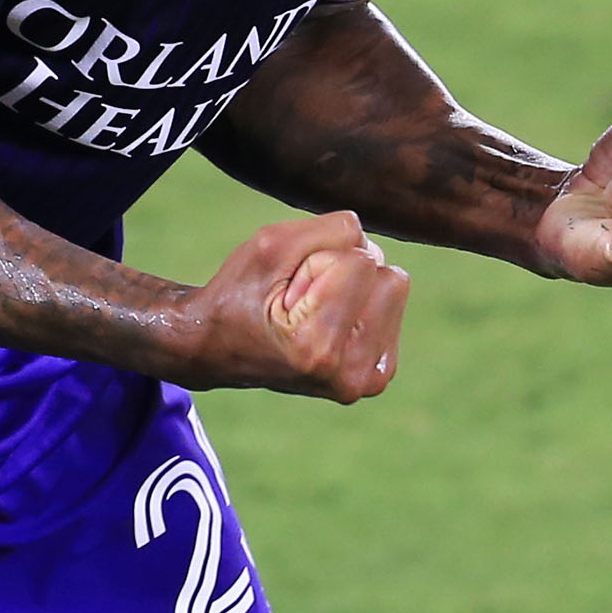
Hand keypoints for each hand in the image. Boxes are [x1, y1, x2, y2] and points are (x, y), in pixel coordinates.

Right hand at [177, 212, 409, 400]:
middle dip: (345, 273)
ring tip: (312, 312)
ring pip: (394, 288)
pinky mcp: (376, 376)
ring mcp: (366, 382)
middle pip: (390, 276)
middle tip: (301, 300)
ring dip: (354, 288)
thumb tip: (376, 247)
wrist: (217, 347)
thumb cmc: (238, 293)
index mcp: (318, 349)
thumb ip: (334, 230)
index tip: (287, 290)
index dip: (320, 261)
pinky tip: (328, 324)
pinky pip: (393, 308)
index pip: (363, 262)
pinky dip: (362, 304)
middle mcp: (348, 375)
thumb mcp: (272, 244)